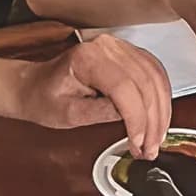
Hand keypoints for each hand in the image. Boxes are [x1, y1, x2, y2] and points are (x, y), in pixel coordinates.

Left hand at [13, 35, 171, 156]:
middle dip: (152, 121)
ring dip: (161, 112)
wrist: (34, 85)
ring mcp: (120, 48)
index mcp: (88, 57)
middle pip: (145, 83)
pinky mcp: (129, 54)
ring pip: (156, 78)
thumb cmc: (43, 97)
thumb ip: (100, 113)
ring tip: (156, 139)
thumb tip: (131, 119)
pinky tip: (159, 118)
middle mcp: (108, 47)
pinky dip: (161, 98)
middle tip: (150, 148)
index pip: (124, 87)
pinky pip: (155, 73)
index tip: (138, 142)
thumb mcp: (67, 114)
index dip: (136, 118)